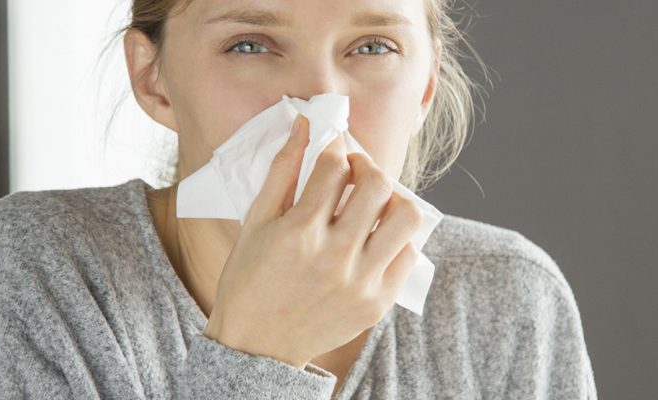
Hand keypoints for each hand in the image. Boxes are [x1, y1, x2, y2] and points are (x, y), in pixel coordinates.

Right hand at [201, 114, 422, 368]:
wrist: (257, 345)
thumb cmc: (249, 279)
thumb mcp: (255, 222)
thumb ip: (282, 170)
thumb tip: (304, 124)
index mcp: (298, 233)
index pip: (334, 166)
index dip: (334, 144)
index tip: (332, 143)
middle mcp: (333, 256)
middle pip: (376, 184)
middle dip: (366, 165)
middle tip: (355, 170)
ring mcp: (361, 282)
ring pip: (406, 217)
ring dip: (393, 199)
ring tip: (375, 203)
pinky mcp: (378, 302)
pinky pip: (408, 255)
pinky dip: (397, 238)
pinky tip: (376, 236)